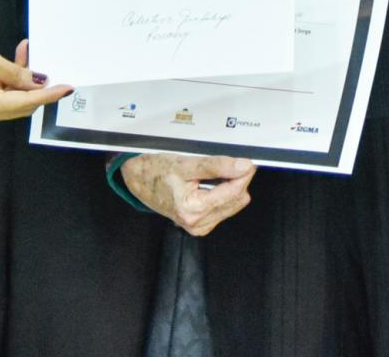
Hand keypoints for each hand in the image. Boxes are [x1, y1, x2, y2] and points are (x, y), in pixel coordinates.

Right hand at [0, 35, 70, 126]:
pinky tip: (14, 60)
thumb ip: (16, 73)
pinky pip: (2, 95)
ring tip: (24, 52)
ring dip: (23, 79)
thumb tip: (38, 82)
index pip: (27, 103)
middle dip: (36, 84)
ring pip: (14, 99)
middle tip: (42, 59)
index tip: (68, 88)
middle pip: (22, 105)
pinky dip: (11, 80)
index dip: (49, 94)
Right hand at [121, 153, 256, 236]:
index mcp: (193, 209)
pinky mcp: (200, 225)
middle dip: (237, 180)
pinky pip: (223, 209)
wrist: (139, 181)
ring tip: (212, 175)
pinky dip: (222, 194)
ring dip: (230, 187)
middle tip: (230, 164)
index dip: (244, 174)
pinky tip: (209, 186)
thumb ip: (217, 166)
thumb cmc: (157, 171)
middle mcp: (197, 223)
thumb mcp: (186, 164)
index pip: (233, 192)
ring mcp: (199, 226)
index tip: (249, 162)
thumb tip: (243, 167)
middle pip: (236, 199)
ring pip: (232, 204)